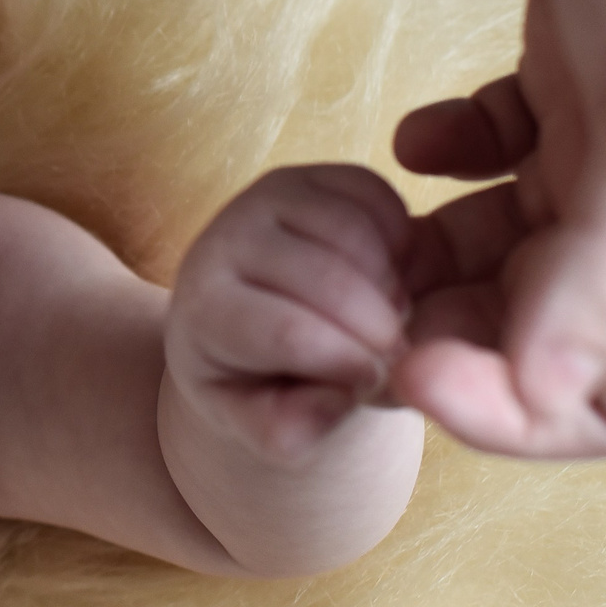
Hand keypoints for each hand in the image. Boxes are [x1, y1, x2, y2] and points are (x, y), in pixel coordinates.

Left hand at [166, 166, 418, 463]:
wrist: (244, 325)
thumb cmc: (254, 382)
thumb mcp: (261, 424)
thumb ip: (289, 429)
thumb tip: (335, 400)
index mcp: (207, 309)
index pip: (289, 332)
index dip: (350, 365)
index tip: (372, 383)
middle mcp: (225, 241)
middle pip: (327, 278)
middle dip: (380, 326)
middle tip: (394, 353)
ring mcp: (265, 199)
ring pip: (352, 229)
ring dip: (392, 281)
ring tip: (390, 318)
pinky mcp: (309, 177)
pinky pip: (372, 192)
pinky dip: (398, 237)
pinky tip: (391, 275)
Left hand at [391, 0, 605, 457]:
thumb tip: (545, 390)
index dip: (510, 415)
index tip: (402, 362)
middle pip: (551, 339)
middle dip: (448, 344)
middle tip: (343, 311)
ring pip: (516, 250)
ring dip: (432, 267)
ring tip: (355, 240)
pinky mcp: (569, 43)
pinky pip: (505, 149)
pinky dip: (447, 166)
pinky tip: (404, 138)